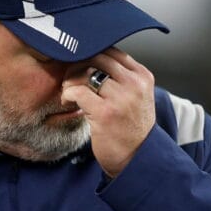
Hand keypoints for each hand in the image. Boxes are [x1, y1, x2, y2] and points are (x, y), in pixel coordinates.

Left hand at [61, 48, 155, 177]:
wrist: (137, 159)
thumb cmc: (132, 128)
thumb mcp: (137, 96)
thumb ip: (122, 77)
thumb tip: (92, 58)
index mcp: (142, 76)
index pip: (111, 50)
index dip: (90, 53)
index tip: (79, 63)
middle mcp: (134, 83)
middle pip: (97, 56)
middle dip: (78, 64)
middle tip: (70, 76)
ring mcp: (120, 97)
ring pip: (85, 72)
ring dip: (70, 80)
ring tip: (69, 91)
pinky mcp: (105, 112)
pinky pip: (78, 91)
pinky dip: (68, 93)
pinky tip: (67, 101)